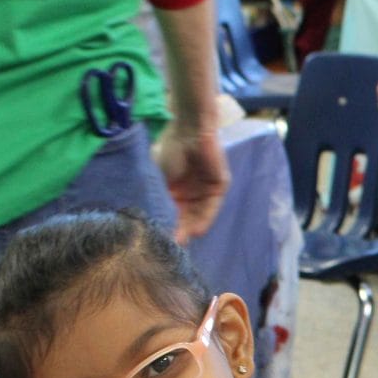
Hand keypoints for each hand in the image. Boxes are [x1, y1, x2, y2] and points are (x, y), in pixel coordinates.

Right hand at [155, 125, 229, 240]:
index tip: (157, 241)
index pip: (172, 214)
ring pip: (199, 215)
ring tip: (182, 241)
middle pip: (186, 218)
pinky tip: (195, 230)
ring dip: (190, 229)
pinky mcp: (219, 187)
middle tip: (170, 246)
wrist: (190, 130)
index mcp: (174, 191)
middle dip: (178, 232)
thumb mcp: (162, 179)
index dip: (166, 227)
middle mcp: (191, 193)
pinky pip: (212, 208)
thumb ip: (161, 200)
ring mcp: (206, 191)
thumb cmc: (171, 150)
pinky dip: (204, 219)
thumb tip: (157, 223)